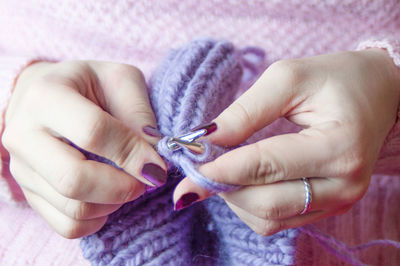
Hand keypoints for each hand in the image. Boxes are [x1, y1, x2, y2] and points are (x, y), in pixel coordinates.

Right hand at [3, 61, 166, 237]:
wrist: (47, 97)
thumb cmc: (88, 85)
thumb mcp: (120, 81)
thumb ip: (139, 113)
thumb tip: (155, 156)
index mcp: (47, 95)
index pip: (93, 132)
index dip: (132, 154)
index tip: (158, 167)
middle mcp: (24, 135)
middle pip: (74, 179)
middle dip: (122, 187)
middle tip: (146, 180)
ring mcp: (22, 169)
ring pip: (72, 208)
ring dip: (114, 203)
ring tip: (128, 184)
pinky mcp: (30, 193)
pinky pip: (67, 225)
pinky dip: (98, 219)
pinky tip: (109, 198)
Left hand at [173, 48, 399, 234]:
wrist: (378, 94)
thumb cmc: (335, 79)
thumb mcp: (289, 78)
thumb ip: (245, 111)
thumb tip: (205, 139)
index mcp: (338, 147)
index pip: (266, 166)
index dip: (221, 168)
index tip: (187, 164)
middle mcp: (342, 185)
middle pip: (265, 203)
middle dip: (222, 187)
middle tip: (196, 168)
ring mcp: (337, 202)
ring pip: (267, 219)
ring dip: (233, 198)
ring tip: (221, 169)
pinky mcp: (328, 208)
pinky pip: (276, 220)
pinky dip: (249, 204)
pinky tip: (241, 180)